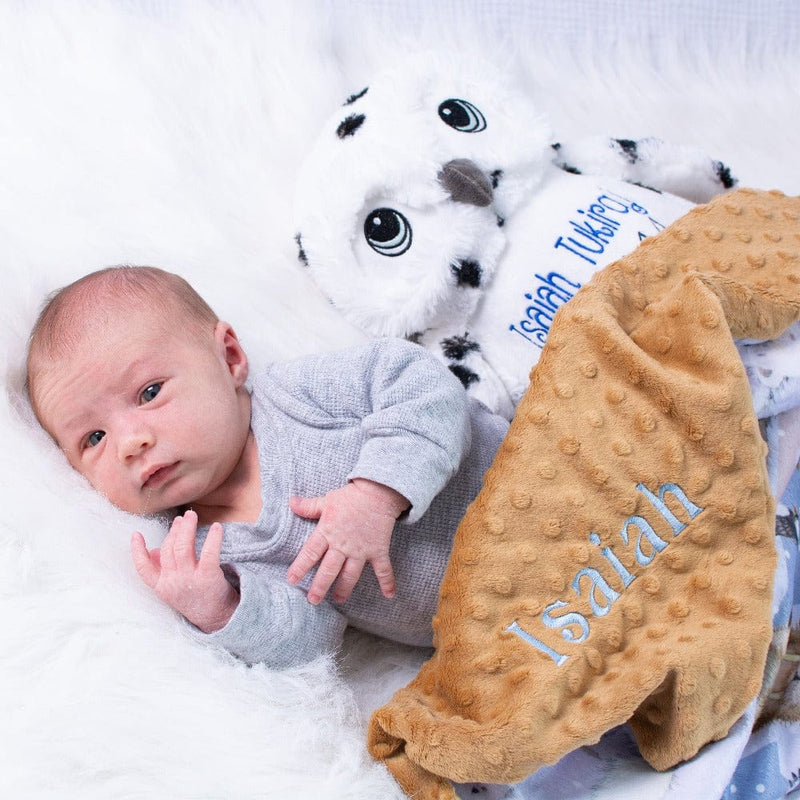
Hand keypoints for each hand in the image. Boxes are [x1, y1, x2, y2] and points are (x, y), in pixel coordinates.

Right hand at [131, 510, 239, 632]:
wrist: (217, 618)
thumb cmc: (195, 598)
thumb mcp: (173, 589)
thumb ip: (162, 571)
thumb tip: (152, 550)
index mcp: (162, 586)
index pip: (144, 569)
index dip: (137, 551)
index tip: (135, 534)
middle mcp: (173, 583)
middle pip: (168, 550)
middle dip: (174, 531)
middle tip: (182, 517)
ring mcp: (190, 580)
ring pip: (183, 547)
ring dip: (187, 528)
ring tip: (192, 515)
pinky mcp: (209, 577)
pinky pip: (209, 553)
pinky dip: (213, 538)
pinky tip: (216, 527)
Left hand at [286, 479, 408, 604]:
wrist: (378, 492)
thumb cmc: (351, 496)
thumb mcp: (326, 500)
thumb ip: (308, 506)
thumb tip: (290, 502)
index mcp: (327, 532)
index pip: (310, 553)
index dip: (300, 567)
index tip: (291, 580)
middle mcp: (343, 545)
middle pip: (328, 570)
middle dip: (320, 587)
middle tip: (313, 601)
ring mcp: (361, 550)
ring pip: (350, 575)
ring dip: (344, 589)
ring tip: (338, 599)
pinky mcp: (378, 550)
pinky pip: (383, 569)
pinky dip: (387, 582)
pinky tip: (389, 594)